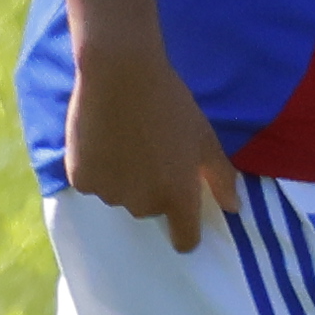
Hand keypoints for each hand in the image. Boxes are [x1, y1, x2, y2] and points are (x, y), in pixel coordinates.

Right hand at [60, 34, 238, 252]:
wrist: (120, 76)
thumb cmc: (171, 105)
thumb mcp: (205, 139)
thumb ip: (221, 178)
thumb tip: (234, 208)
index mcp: (178, 196)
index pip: (185, 238)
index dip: (186, 233)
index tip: (183, 221)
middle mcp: (143, 203)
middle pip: (149, 210)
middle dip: (152, 191)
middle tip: (150, 156)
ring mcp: (109, 192)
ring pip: (119, 196)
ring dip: (123, 181)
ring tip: (124, 145)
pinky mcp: (81, 179)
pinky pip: (93, 184)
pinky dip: (97, 170)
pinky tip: (101, 143)